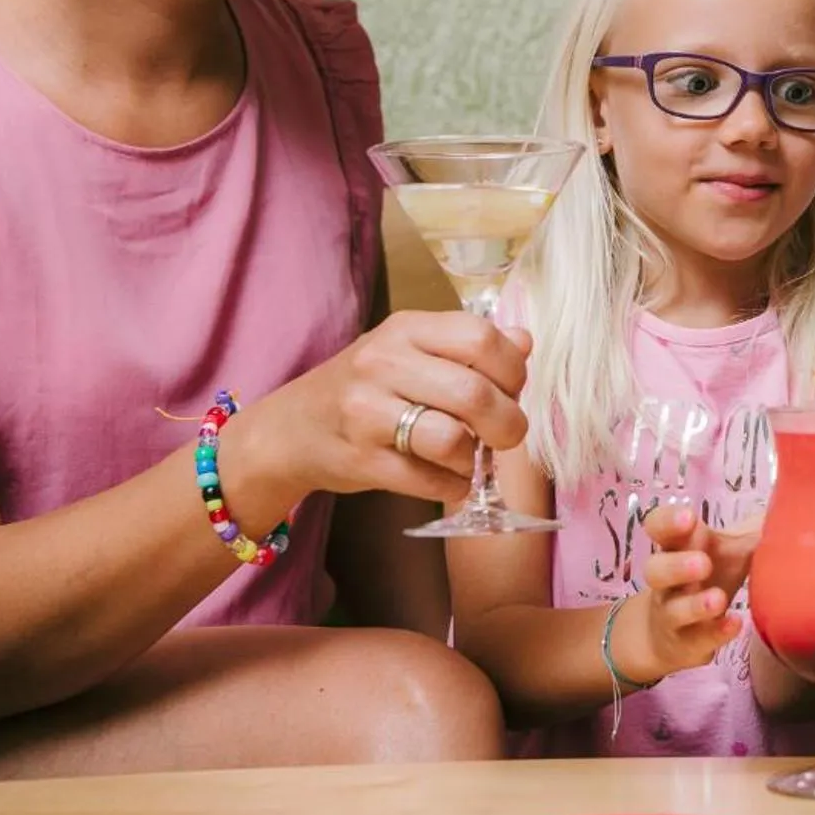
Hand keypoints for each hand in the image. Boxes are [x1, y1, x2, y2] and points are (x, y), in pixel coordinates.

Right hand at [245, 310, 532, 505]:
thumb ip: (469, 345)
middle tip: (505, 435)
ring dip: (475, 459)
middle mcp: (383, 362)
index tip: (511, 390)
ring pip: (452, 440)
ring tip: (468, 458)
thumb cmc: (366, 387)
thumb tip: (524, 341)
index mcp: (406, 328)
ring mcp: (366, 412)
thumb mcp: (412, 350)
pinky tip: (448, 479)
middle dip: (507, 424)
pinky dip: (453, 486)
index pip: (482, 339)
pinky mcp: (360, 460)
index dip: (513, 371)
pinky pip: (430, 481)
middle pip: (474, 394)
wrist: (290, 429)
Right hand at [624, 504, 753, 680]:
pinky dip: (716, 633)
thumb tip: (794, 496)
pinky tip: (735, 624)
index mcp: (678, 548)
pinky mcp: (686, 643)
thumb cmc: (708, 577)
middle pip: (656, 569)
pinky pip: (696, 639)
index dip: (667, 521)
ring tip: (718, 599)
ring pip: (673, 610)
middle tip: (704, 562)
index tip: (688, 517)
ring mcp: (673, 614)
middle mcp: (668, 582)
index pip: (658, 527)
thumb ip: (755, 527)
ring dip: (695, 605)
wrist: (667, 633)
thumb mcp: (729, 549)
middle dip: (677, 565)